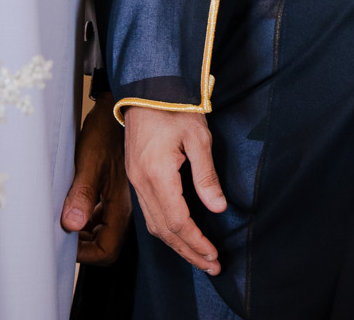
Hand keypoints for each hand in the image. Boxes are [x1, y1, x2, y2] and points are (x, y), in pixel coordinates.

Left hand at [60, 92, 131, 264]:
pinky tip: (77, 203)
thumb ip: (82, 194)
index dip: (85, 255)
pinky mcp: (118, 190)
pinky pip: (104, 215)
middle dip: (83, 244)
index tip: (64, 243)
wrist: (118, 108)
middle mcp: (127, 207)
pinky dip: (89, 216)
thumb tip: (70, 225)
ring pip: (105, 230)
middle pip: (107, 244)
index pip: (107, 250)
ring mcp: (123, 199)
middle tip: (61, 232)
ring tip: (66, 216)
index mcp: (123, 205)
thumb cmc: (105, 132)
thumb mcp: (90, 161)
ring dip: (85, 230)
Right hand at [122, 105, 226, 273]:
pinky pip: (149, 212)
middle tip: (211, 265)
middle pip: (163, 230)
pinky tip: (180, 234)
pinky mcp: (136, 176)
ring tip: (199, 256)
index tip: (213, 254)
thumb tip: (217, 208)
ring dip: (176, 244)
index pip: (176, 221)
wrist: (147, 88)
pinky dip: (166, 229)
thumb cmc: (175, 106)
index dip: (195, 242)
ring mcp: (135, 180)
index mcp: (157, 174)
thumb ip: (206, 175)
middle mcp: (141, 182)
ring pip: (154, 225)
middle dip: (188, 251)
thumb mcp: (198, 137)